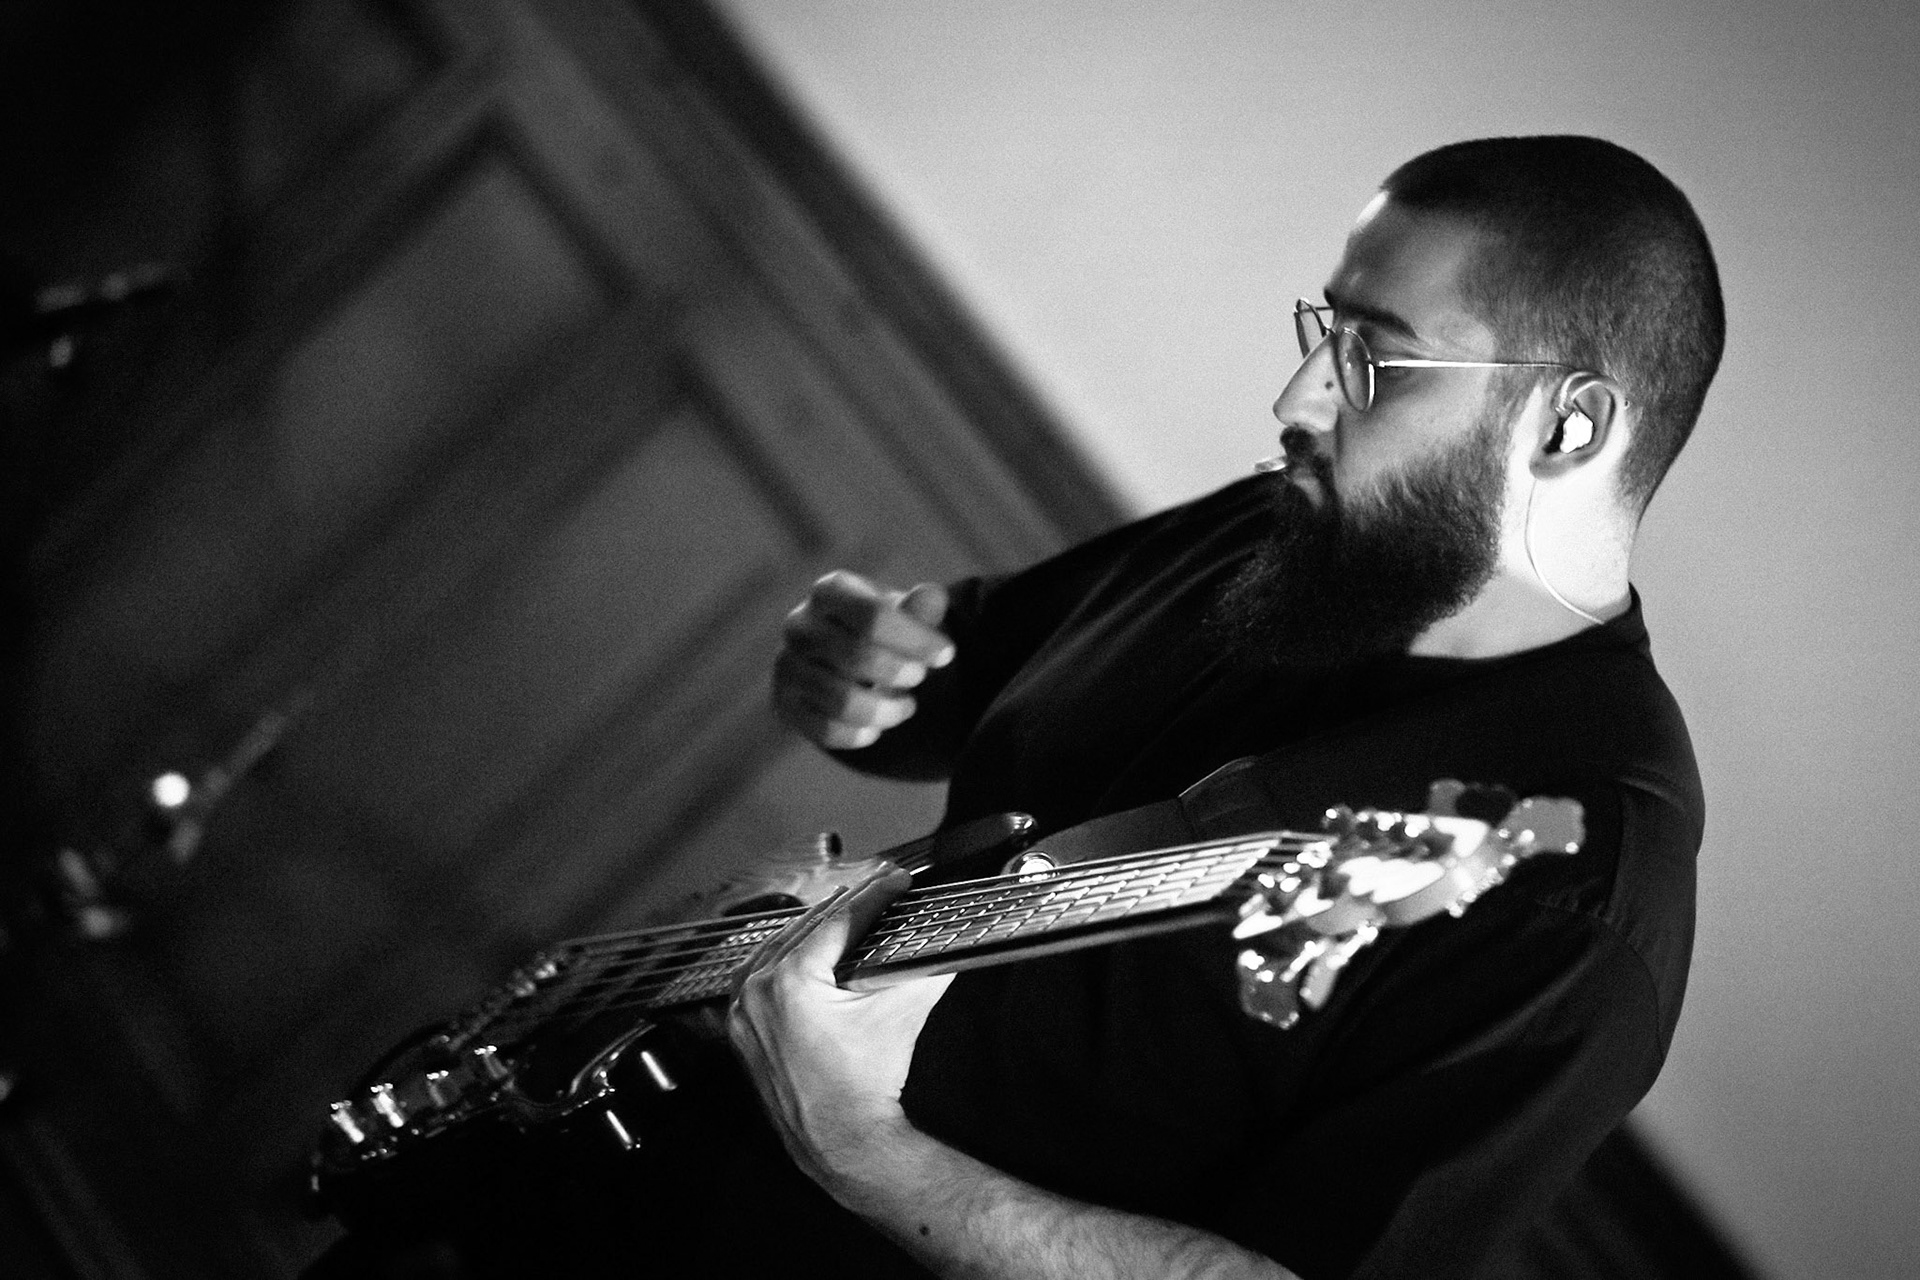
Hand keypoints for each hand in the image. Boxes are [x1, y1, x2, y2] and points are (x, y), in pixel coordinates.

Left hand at [727, 866, 954, 1188]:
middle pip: (806, 929)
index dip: (873, 895)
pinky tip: (800, 949)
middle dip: (846, 907)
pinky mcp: (741, 1030)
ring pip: (777, 949)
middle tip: (877, 889)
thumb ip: (927, 969)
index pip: (838, 922)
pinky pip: (757, 976)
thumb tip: (950, 942)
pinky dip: (781, 958)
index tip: (895, 879)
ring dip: (811, 928)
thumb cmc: (868, 1082)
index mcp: (791, 981)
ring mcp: (744, 1012)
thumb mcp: (902, 1013)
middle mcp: (758, 991)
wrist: (843, 1141)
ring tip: (843, 912)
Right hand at [773, 571, 954, 749]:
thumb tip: (932, 596)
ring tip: (905, 707)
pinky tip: (877, 728)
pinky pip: (825, 729)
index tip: (946, 655)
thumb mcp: (905, 614)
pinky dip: (859, 734)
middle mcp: (799, 624)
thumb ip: (921, 608)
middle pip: (855, 656)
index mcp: (830, 591)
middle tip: (920, 677)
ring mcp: (787, 666)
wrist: (844, 658)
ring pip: (841, 699)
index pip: (872, 616)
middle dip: (900, 673)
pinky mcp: (785, 704)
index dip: (914, 639)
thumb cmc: (882, 630)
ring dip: (885, 710)